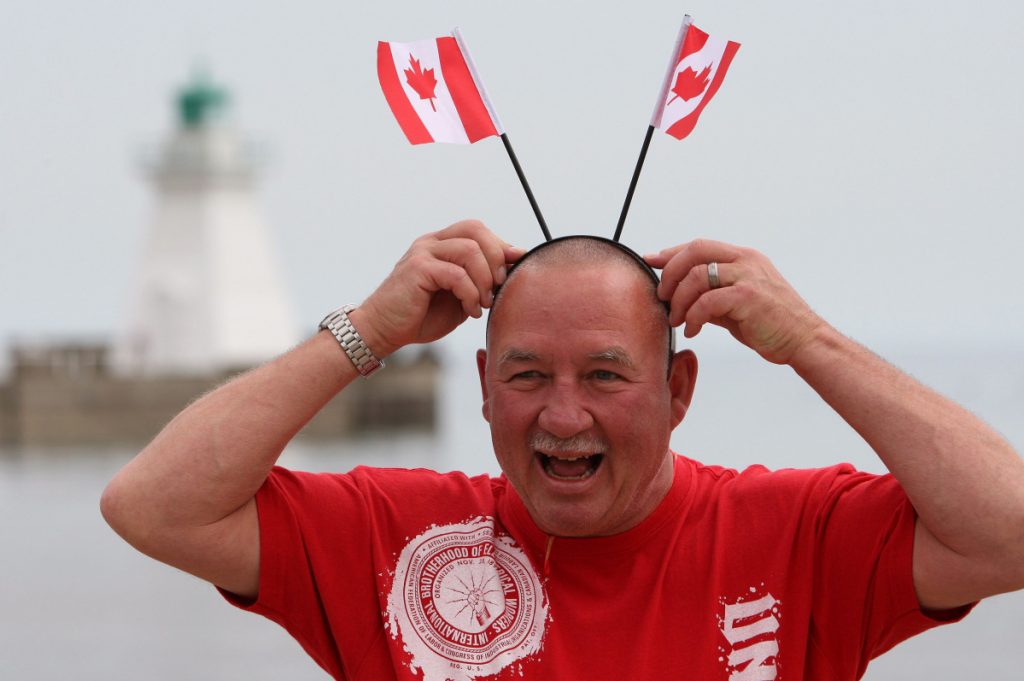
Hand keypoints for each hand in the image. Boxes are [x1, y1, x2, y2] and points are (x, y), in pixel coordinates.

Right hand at [356, 220, 525, 356]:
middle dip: (496, 258)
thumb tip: (513, 265)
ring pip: (470, 250)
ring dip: (484, 280)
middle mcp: (431, 242)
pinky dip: (470, 294)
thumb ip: (480, 280)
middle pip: (476, 229)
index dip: (501, 246)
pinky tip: (471, 311)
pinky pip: (456, 274)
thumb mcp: (460, 296)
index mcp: (441, 244)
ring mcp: (423, 252)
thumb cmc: (421, 316)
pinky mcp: (417, 268)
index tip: (516, 267)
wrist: (384, 331)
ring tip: (483, 304)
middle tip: (498, 287)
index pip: (477, 230)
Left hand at [645, 239, 824, 364]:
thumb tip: (680, 296)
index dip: (671, 253)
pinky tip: (692, 330)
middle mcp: (746, 261)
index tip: (650, 260)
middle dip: (670, 273)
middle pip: (694, 251)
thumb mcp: (737, 303)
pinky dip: (693, 317)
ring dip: (679, 300)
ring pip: (697, 276)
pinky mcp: (748, 297)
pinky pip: (707, 301)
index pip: (699, 246)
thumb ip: (712, 294)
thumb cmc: (771, 324)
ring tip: (677, 320)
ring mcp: (748, 276)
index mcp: (743, 258)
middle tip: (663, 297)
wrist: (802, 340)